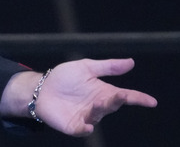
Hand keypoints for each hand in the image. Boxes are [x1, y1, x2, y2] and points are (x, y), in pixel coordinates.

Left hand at [35, 58, 156, 135]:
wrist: (40, 88)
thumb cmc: (63, 78)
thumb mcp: (85, 68)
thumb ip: (108, 67)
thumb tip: (131, 62)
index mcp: (103, 92)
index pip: (125, 97)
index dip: (138, 99)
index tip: (151, 101)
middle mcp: (98, 106)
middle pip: (113, 105)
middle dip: (117, 100)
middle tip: (120, 94)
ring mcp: (86, 117)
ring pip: (98, 115)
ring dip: (100, 109)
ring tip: (98, 101)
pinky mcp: (73, 125)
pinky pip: (82, 129)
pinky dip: (86, 128)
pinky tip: (88, 126)